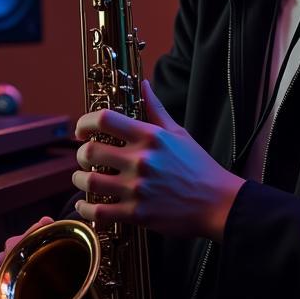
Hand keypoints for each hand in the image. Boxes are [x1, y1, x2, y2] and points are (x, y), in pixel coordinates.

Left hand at [72, 80, 243, 239]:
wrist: (219, 204)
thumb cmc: (199, 167)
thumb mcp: (178, 133)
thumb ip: (155, 109)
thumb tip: (143, 84)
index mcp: (149, 137)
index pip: (104, 119)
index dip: (85, 122)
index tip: (82, 130)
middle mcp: (141, 160)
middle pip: (90, 151)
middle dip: (81, 154)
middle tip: (84, 158)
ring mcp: (138, 188)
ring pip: (90, 182)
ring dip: (80, 180)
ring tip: (83, 179)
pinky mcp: (138, 214)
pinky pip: (100, 212)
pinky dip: (86, 210)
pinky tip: (85, 206)